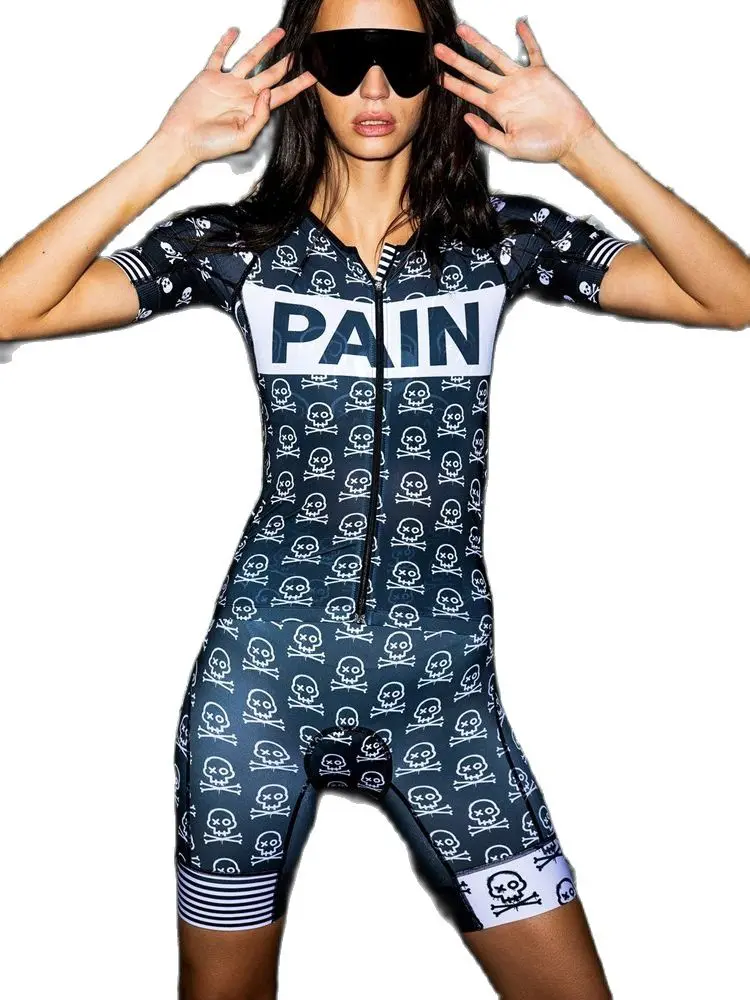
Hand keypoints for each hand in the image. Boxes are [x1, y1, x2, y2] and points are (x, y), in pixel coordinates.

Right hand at [155, 25, 316, 165]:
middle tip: (300, 51)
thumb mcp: (244, 137)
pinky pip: (219, 56)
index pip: (281, 94)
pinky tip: (235, 32)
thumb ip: (260, 116)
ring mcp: (227, 84)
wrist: (183, 140)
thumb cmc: (211, 145)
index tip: (313, 76)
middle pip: (270, 74)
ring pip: (250, 59)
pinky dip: (226, 43)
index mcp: (253, 110)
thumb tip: (268, 92)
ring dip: (264, 46)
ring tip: (279, 34)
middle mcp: (243, 95)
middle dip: (286, 63)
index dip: (298, 84)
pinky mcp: (209, 77)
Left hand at [435, 19, 598, 163]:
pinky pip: (532, 51)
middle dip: (456, 59)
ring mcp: (522, 80)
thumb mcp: (509, 147)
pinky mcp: (540, 73)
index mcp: (497, 109)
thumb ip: (487, 133)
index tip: (437, 76)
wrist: (571, 140)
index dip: (453, 83)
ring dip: (479, 42)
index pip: (469, 92)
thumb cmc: (544, 147)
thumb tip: (467, 118)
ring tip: (463, 30)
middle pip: (476, 70)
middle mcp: (507, 92)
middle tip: (439, 49)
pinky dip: (526, 37)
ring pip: (496, 56)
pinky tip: (518, 25)